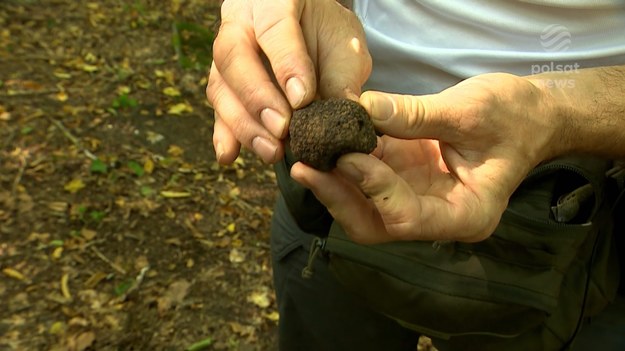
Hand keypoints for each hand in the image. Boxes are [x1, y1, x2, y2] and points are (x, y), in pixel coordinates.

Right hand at [206, 0, 370, 163]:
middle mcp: (239, 24)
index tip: (303, 98)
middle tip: (282, 129)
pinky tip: (229, 156)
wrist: (312, 38)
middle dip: (257, 97)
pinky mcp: (223, 86)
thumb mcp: (345, 46)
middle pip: (233, 57)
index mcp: (272, 1)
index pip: (274, 28)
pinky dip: (224, 135)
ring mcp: (225, 56)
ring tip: (272, 151)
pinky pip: (217, 109)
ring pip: (221, 87)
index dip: (286, 64)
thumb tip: (342, 114)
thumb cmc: (328, 36)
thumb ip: (342, 76)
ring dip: (244, 124)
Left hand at [291, 73, 560, 242]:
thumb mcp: (471, 111)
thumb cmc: (516, 116)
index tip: (346, 154)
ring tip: (304, 152)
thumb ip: (415, 115)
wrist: (531, 115)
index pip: (407, 216)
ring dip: (333, 182)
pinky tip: (324, 142)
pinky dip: (346, 162)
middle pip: (375, 225)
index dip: (372, 188)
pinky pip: (368, 179)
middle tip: (304, 167)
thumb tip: (360, 108)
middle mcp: (437, 217)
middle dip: (337, 197)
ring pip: (364, 207)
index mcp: (466, 215)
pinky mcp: (407, 180)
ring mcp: (419, 200)